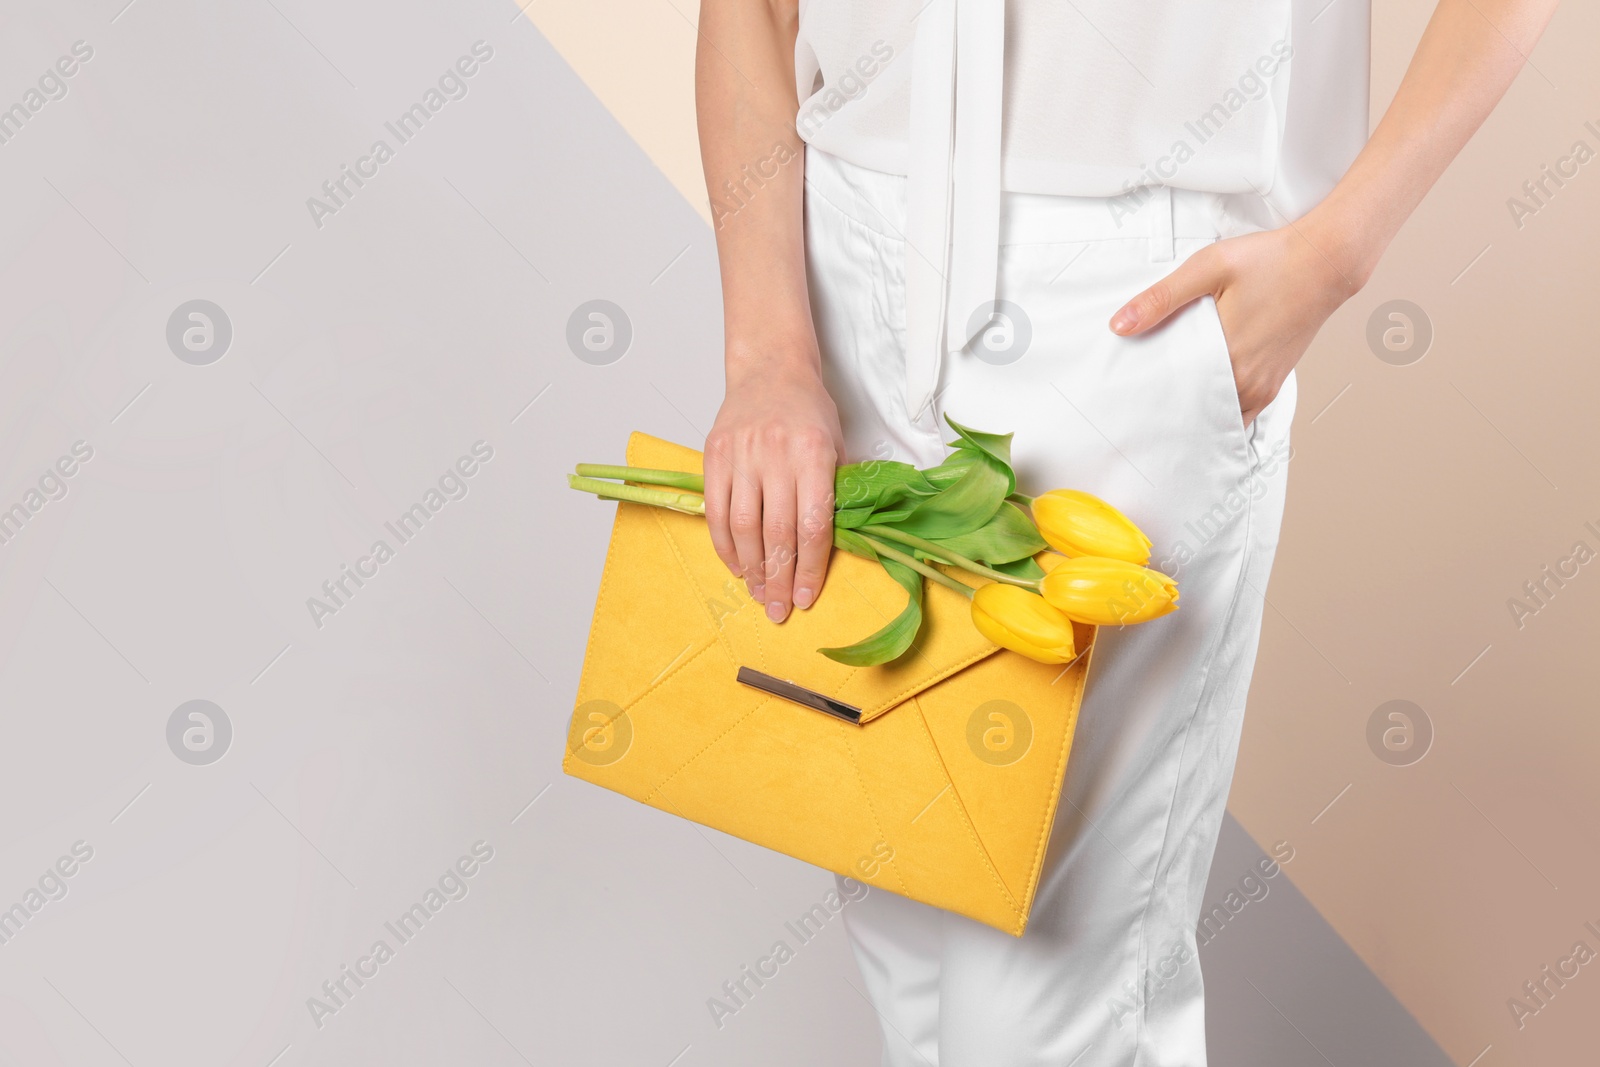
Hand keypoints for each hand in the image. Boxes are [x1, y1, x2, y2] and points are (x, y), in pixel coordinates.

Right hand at [703, 337, 844, 623]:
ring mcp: (741, 454)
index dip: (810, 567)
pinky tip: (737, 565)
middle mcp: (775, 453)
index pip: (812, 525)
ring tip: (758, 593)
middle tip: (779, 611)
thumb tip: (845, 545)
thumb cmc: (808, 411)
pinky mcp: (714, 454)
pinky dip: (726, 544)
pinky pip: (717, 510)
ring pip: (743, 526)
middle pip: (776, 532)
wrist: (769, 369)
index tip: (807, 598)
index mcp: (814, 452)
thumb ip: (840, 491)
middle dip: (778, 579)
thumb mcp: (838, 444)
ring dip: (750, 568)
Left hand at [1109, 222, 1360, 424]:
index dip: (1151, 402)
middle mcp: (1248, 382)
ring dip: (1196, 412)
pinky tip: (1201, 396)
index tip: (1131, 402)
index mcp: (1228, 359)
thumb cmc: (1270, 260)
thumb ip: (1161, 298)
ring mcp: (1264, 387)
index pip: (1176, 399)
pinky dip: (1220, 408)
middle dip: (1169, 411)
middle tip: (1141, 406)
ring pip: (1219, 415)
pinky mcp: (1274, 383)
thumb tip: (1120, 325)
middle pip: (1196, 412)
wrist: (1326, 261)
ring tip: (1168, 403)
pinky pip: (1241, 410)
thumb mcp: (1208, 267)